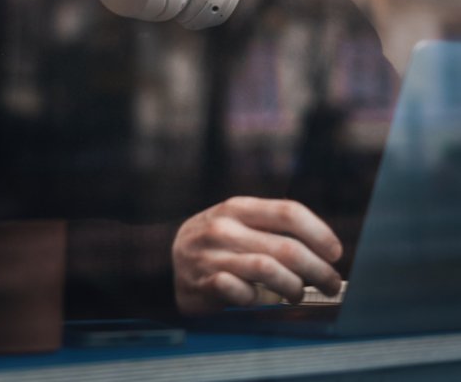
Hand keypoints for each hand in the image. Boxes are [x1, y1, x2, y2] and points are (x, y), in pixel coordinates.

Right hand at [171, 196, 342, 314]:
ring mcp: (211, 254)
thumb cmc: (218, 243)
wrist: (170, 260)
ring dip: (293, 288)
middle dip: (318, 270)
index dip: (319, 232)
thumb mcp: (238, 222)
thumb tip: (325, 250)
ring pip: (269, 270)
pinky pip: (241, 292)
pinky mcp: (202, 282)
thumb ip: (272, 229)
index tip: (335, 252)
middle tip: (330, 284)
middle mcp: (224, 227)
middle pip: (286, 247)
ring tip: (297, 294)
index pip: (288, 212)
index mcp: (237, 207)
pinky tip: (260, 299)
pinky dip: (257, 298)